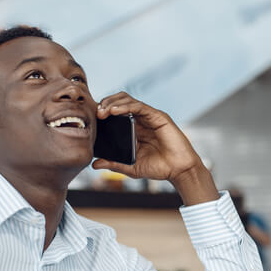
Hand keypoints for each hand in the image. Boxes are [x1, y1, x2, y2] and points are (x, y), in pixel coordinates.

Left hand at [93, 93, 217, 204]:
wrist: (178, 170)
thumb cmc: (159, 168)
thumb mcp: (131, 167)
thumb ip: (114, 164)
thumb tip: (94, 164)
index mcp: (134, 129)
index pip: (115, 113)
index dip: (103, 111)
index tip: (92, 119)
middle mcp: (140, 120)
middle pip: (119, 102)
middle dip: (105, 104)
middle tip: (96, 113)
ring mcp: (149, 117)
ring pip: (127, 100)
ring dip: (113, 103)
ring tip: (103, 111)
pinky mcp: (158, 116)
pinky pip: (139, 106)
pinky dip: (126, 106)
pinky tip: (115, 111)